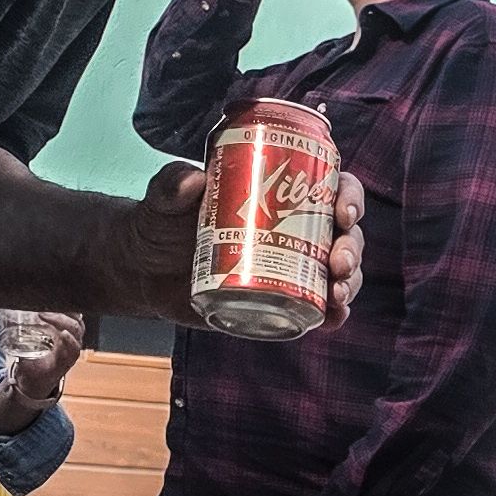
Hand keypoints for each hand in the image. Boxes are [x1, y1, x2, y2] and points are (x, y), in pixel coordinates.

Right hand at [0, 312, 84, 422]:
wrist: (39, 377)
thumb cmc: (34, 374)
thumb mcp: (26, 369)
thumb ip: (22, 358)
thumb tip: (15, 345)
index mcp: (65, 360)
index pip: (73, 348)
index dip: (70, 341)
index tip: (61, 333)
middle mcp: (73, 348)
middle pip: (75, 330)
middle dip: (60, 319)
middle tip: (41, 314)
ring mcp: (73, 339)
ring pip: (76, 321)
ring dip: (64, 312)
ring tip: (47, 305)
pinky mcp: (70, 331)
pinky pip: (74, 318)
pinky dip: (66, 310)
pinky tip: (54, 303)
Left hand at [92, 163, 362, 328]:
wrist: (143, 271)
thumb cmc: (159, 224)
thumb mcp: (162, 200)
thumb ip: (171, 185)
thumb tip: (192, 179)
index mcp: (280, 195)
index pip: (329, 188)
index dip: (349, 197)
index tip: (342, 210)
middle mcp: (295, 230)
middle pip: (343, 235)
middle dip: (351, 248)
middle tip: (337, 262)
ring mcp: (291, 269)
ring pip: (337, 273)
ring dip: (348, 283)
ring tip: (336, 293)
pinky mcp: (280, 302)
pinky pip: (317, 308)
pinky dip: (333, 314)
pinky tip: (334, 317)